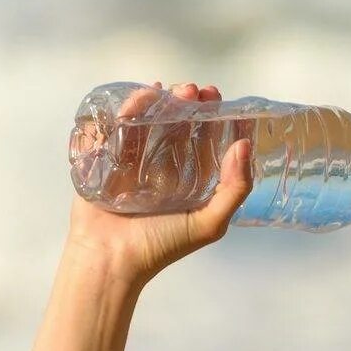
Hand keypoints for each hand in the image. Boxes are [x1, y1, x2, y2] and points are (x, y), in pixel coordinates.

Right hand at [65, 80, 254, 285]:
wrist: (110, 260)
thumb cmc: (159, 247)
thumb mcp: (209, 223)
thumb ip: (234, 189)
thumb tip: (244, 144)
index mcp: (189, 181)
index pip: (206, 140)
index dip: (215, 118)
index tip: (220, 100)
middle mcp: (163, 168)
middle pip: (178, 124)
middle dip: (189, 103)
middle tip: (196, 91)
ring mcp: (133, 162)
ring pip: (149, 120)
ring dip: (161, 100)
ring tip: (171, 90)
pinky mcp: (106, 160)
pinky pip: (118, 127)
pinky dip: (128, 109)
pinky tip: (140, 97)